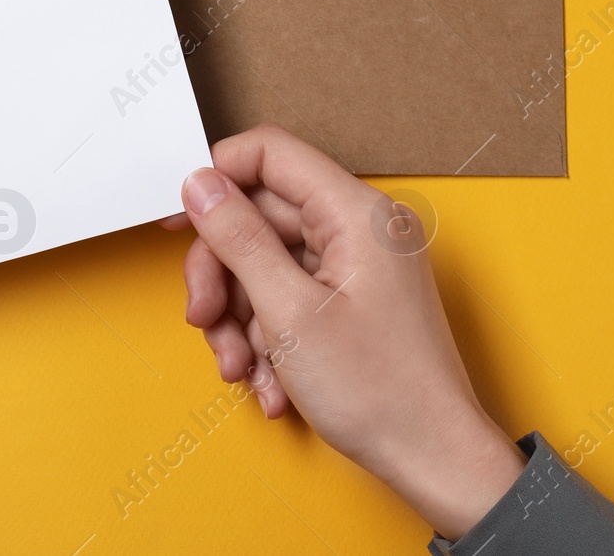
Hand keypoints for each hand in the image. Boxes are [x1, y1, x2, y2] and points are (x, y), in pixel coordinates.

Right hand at [172, 125, 524, 538]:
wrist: (433, 459)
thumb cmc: (381, 392)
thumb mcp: (289, 312)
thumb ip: (240, 239)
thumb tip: (201, 185)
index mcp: (356, 213)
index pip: (270, 154)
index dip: (217, 179)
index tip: (180, 221)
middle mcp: (361, 228)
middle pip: (261, 216)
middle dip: (224, 275)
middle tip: (205, 320)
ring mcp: (359, 264)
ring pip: (267, 263)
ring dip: (242, 318)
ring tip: (243, 369)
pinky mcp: (354, 298)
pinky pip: (290, 295)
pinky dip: (270, 336)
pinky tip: (271, 382)